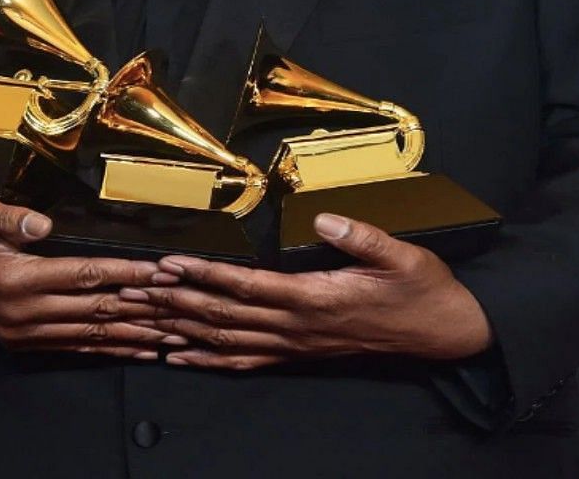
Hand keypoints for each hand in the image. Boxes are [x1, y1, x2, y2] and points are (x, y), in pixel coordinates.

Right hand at [0, 194, 171, 358]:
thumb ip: (9, 217)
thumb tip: (43, 224)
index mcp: (15, 278)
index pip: (84, 275)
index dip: (125, 273)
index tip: (160, 271)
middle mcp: (22, 312)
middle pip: (95, 310)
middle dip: (142, 308)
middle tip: (181, 306)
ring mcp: (23, 332)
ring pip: (89, 334)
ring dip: (132, 335)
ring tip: (170, 335)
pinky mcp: (22, 341)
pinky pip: (73, 347)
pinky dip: (106, 348)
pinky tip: (134, 349)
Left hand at [131, 212, 491, 370]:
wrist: (443, 333)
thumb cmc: (421, 289)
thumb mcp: (402, 254)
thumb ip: (360, 236)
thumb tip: (325, 218)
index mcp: (316, 298)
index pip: (247, 286)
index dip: (206, 275)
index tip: (171, 263)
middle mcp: (298, 326)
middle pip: (224, 315)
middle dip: (176, 301)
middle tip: (136, 289)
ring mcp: (296, 344)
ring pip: (226, 340)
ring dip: (181, 329)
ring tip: (144, 317)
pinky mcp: (299, 353)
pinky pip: (244, 360)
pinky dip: (207, 359)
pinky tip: (178, 357)